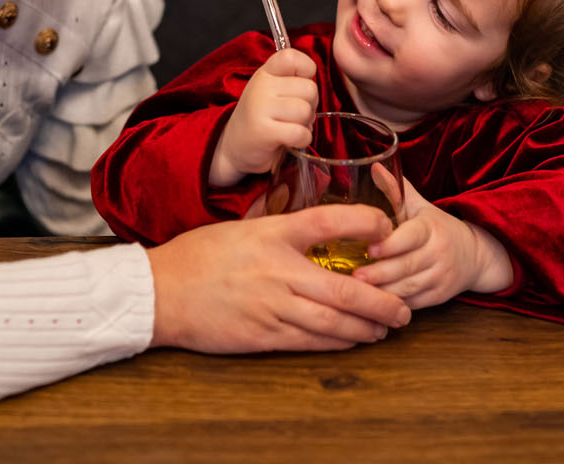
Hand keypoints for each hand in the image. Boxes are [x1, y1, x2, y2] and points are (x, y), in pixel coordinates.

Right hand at [146, 205, 411, 352]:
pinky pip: (309, 341)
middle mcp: (276, 270)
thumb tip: (309, 224)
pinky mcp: (262, 334)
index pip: (326, 222)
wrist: (159, 292)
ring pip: (332, 322)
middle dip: (381, 300)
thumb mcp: (240, 228)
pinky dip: (337, 342)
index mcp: (270, 234)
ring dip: (366, 327)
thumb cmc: (198, 256)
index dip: (363, 222)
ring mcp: (271, 306)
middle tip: (404, 306)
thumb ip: (276, 228)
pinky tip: (353, 341)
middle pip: (343, 288)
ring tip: (386, 327)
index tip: (387, 226)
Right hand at [208, 48, 317, 186]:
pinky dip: (302, 139)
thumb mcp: (272, 90)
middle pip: (309, 89)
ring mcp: (260, 108)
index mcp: (265, 72)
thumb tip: (314, 83)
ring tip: (290, 127)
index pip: (292, 57)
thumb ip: (292, 80)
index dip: (306, 69)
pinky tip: (291, 140)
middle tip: (294, 114)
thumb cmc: (262, 117)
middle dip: (310, 105)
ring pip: (305, 111)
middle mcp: (261, 86)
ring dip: (305, 124)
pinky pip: (300, 132)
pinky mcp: (264, 131)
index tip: (298, 85)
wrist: (234, 147)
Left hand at [352, 176, 513, 309]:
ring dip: (383, 292)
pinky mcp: (439, 297)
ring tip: (358, 293)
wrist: (475, 255)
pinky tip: (374, 306)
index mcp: (431, 228)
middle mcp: (438, 253)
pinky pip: (414, 303)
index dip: (392, 244)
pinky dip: (394, 305)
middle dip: (380, 273)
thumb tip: (374, 165)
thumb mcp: (420, 206)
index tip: (370, 248)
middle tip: (353, 277)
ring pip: (409, 287)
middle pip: (407, 266)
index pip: (412, 236)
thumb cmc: (438, 227)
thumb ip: (396, 190)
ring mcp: (440, 277)